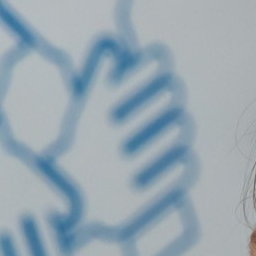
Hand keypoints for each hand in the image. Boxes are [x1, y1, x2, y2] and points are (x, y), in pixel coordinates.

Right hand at [51, 43, 198, 255]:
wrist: (72, 207)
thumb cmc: (83, 152)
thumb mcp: (83, 116)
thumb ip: (99, 83)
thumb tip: (113, 48)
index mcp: (97, 118)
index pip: (137, 80)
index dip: (154, 68)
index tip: (162, 63)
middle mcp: (111, 141)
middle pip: (164, 104)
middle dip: (170, 95)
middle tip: (174, 93)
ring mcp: (127, 169)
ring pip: (175, 135)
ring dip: (179, 125)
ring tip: (180, 123)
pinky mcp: (142, 197)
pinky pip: (178, 170)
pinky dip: (183, 160)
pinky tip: (182, 154)